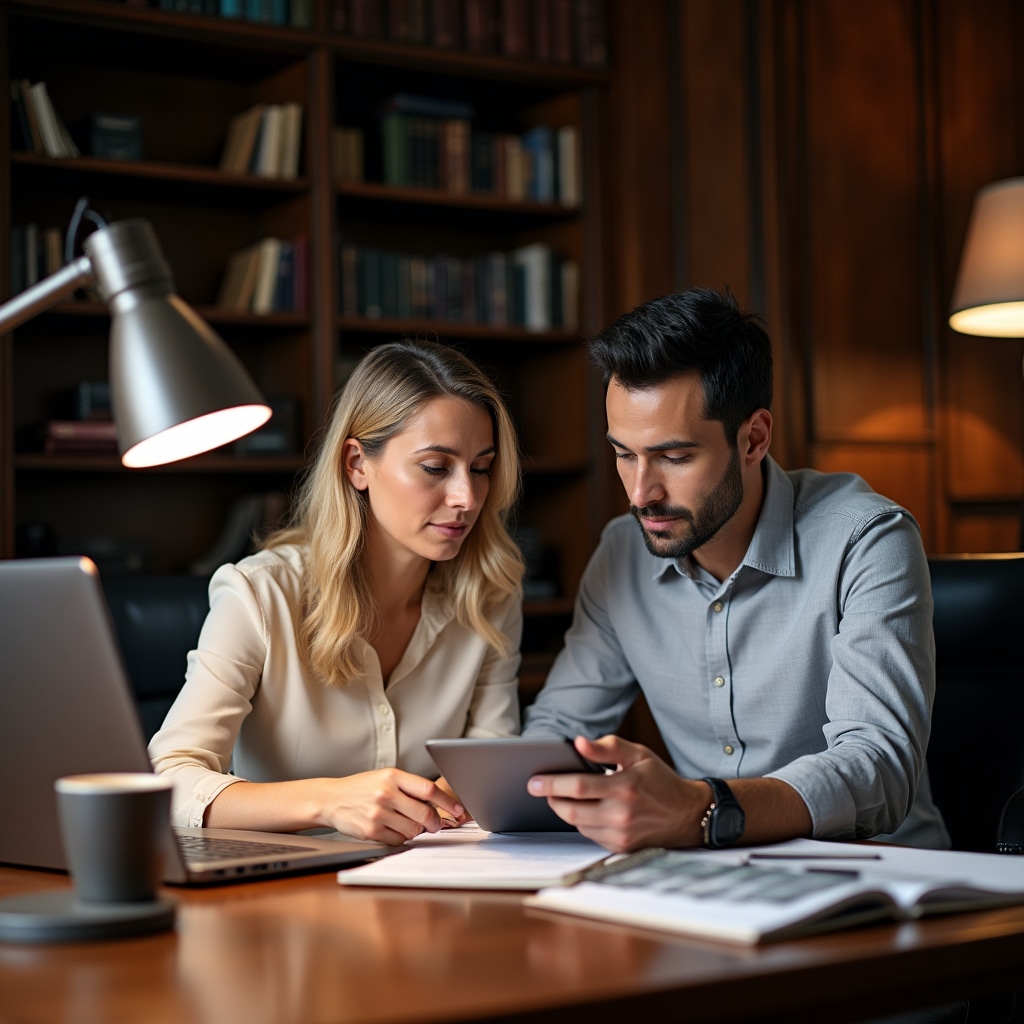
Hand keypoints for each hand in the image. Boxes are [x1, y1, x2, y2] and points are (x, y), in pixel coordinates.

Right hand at [315, 769, 464, 844]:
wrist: (331, 799)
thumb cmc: (362, 788)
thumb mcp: (385, 777)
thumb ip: (409, 787)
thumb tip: (437, 803)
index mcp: (393, 776)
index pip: (429, 789)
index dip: (447, 801)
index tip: (458, 809)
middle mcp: (386, 794)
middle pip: (425, 813)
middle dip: (435, 822)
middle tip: (436, 824)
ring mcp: (378, 814)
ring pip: (413, 829)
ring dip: (416, 830)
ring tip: (406, 823)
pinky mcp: (371, 831)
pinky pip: (398, 840)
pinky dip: (400, 837)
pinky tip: (391, 828)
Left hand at [527, 735, 708, 852]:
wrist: (688, 815)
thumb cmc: (660, 780)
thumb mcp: (638, 754)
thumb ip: (608, 747)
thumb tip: (578, 743)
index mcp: (625, 787)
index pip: (577, 787)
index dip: (551, 783)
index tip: (534, 780)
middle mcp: (621, 815)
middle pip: (571, 810)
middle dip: (551, 798)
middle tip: (539, 787)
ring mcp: (620, 834)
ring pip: (577, 824)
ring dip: (565, 809)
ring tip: (561, 795)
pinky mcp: (620, 847)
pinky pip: (590, 834)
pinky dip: (581, 821)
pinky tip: (583, 808)